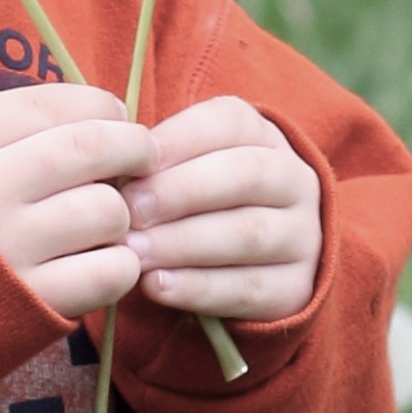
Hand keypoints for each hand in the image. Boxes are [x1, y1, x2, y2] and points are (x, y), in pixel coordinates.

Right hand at [0, 84, 149, 319]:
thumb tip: (93, 113)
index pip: (49, 104)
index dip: (99, 105)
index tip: (115, 116)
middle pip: (90, 148)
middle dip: (132, 147)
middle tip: (140, 157)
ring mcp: (7, 249)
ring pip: (107, 209)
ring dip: (121, 213)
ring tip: (104, 223)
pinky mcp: (32, 302)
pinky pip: (111, 270)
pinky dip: (120, 264)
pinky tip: (101, 263)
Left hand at [125, 94, 321, 321]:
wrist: (249, 269)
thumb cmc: (196, 207)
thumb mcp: (183, 170)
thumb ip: (155, 162)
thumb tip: (109, 166)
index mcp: (262, 137)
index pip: (227, 123)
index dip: (177, 141)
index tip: (129, 164)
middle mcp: (293, 180)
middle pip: (245, 174)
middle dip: (181, 192)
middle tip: (130, 211)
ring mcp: (302, 235)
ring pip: (249, 233)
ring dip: (184, 243)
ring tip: (135, 253)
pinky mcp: (295, 289)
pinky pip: (249, 288)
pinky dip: (198, 288)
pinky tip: (156, 287)